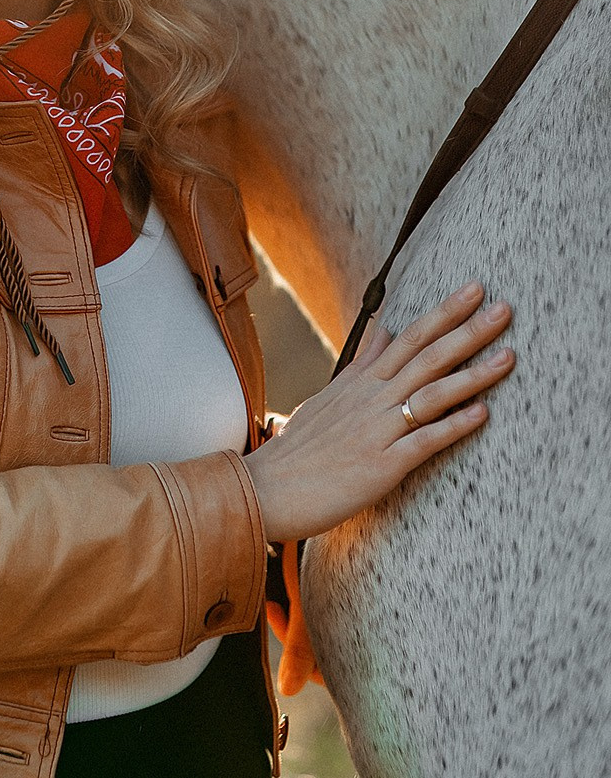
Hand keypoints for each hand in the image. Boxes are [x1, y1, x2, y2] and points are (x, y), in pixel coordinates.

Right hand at [243, 283, 513, 541]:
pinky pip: (423, 440)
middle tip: (504, 308)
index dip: (444, 312)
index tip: (474, 289)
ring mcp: (377, 429)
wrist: (268, 488)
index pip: (409, 336)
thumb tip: (384, 328)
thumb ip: (362, 363)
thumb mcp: (329, 396)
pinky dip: (453, 426)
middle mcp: (371, 398)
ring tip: (508, 357)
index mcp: (361, 381)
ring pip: (431, 393)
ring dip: (472, 374)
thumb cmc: (299, 447)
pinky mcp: (381, 464)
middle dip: (468, 331)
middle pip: (426, 356)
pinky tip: (481, 413)